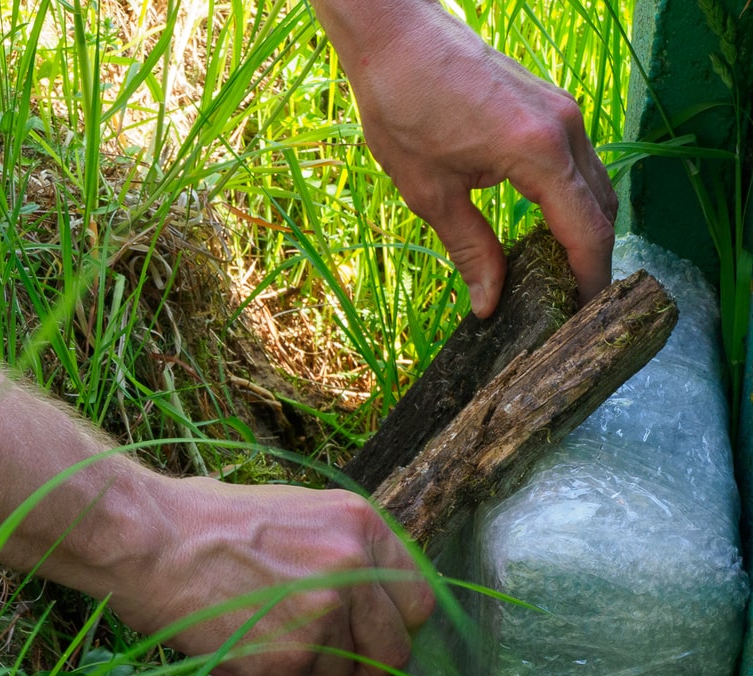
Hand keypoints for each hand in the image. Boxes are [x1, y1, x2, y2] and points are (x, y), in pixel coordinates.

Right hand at [109, 478, 432, 675]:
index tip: (376, 626)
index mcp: (358, 525)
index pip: (418, 596)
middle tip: (332, 648)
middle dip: (369, 656)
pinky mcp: (288, 664)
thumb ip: (347, 548)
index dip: (395, 617)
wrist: (152, 543)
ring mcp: (322, 621)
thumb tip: (381, 591)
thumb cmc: (212, 520)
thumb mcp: (297, 509)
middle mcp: (352, 571)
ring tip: (271, 633)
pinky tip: (248, 641)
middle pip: (396, 647)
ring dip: (320, 668)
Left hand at [315, 0, 616, 316]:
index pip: (587, 231)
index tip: (584, 318)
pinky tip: (542, 225)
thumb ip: (470, 249)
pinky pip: (578, 161)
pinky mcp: (551, 103)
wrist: (395, 35)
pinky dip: (572, 198)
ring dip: (584, 227)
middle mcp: (565, 128)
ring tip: (556, 272)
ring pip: (595, 184)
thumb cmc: (403, 107)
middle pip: (601, 209)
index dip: (590, 280)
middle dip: (590, 258)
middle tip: (568, 304)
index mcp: (538, 152)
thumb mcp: (430, 192)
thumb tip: (489, 303)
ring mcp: (563, 110)